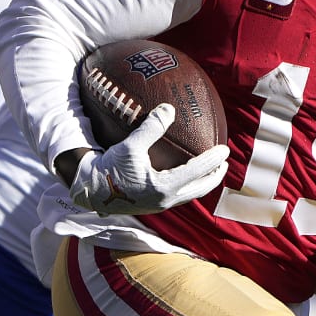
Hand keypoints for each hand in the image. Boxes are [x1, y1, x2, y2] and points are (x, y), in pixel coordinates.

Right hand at [69, 104, 229, 215]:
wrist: (91, 190)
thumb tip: (169, 108)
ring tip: (211, 170)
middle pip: (201, 189)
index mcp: (163, 187)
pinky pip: (178, 195)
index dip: (213, 160)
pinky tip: (186, 176)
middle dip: (215, 176)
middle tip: (224, 162)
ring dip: (203, 183)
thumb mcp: (130, 146)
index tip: (225, 150)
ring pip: (190, 195)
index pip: (197, 172)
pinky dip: (189, 185)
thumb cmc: (110, 167)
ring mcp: (160, 206)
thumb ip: (151, 128)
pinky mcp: (153, 206)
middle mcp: (165, 200)